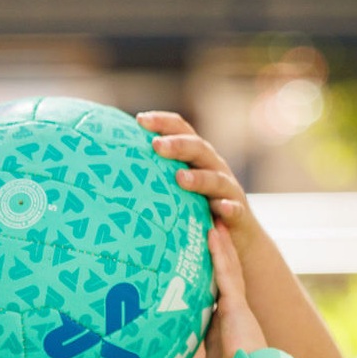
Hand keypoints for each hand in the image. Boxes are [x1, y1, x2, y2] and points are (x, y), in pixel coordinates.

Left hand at [137, 111, 259, 252]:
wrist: (239, 237)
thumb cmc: (200, 211)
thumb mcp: (179, 190)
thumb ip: (158, 178)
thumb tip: (117, 171)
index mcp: (198, 158)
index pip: (182, 130)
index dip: (163, 122)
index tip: (139, 120)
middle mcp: (214, 167)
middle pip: (198, 149)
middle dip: (178, 145)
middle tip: (155, 145)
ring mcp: (228, 190)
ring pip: (215, 179)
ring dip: (199, 178)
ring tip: (180, 179)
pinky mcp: (239, 214)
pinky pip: (234, 210)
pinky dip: (229, 208)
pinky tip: (220, 208)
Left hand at [187, 224, 267, 357]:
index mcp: (222, 329)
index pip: (210, 299)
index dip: (203, 281)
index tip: (191, 267)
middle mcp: (231, 313)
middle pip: (220, 276)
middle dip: (214, 253)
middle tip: (204, 228)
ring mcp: (236, 306)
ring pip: (226, 267)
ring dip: (218, 244)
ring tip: (210, 219)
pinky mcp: (237, 304)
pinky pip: (227, 271)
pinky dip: (220, 251)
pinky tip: (213, 231)